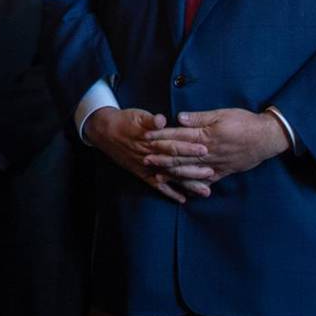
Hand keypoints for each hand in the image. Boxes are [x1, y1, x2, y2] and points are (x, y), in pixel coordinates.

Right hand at [84, 107, 207, 203]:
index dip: (189, 147)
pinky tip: (183, 199)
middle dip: (193, 169)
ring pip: (170, 178)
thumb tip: (161, 120)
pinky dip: (170, 193)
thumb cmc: (124, 121)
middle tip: (211, 173)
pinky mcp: (142, 174)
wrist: (104, 132)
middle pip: (175, 164)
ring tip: (205, 191)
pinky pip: (158, 186)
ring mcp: (147, 167)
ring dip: (187, 185)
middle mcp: (150, 156)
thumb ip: (151, 120)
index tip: (205, 149)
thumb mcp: (137, 115)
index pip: (173, 145)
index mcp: (151, 140)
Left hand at [143, 108, 291, 188]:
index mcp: (207, 136)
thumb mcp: (222, 114)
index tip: (146, 137)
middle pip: (181, 156)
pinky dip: (194, 185)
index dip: (161, 136)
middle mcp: (209, 152)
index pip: (179, 136)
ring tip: (158, 176)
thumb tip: (180, 118)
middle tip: (144, 159)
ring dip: (173, 173)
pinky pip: (206, 180)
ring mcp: (216, 164)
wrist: (267, 138)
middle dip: (161, 157)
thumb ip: (200, 118)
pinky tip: (184, 189)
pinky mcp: (224, 172)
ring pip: (191, 170)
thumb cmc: (245, 122)